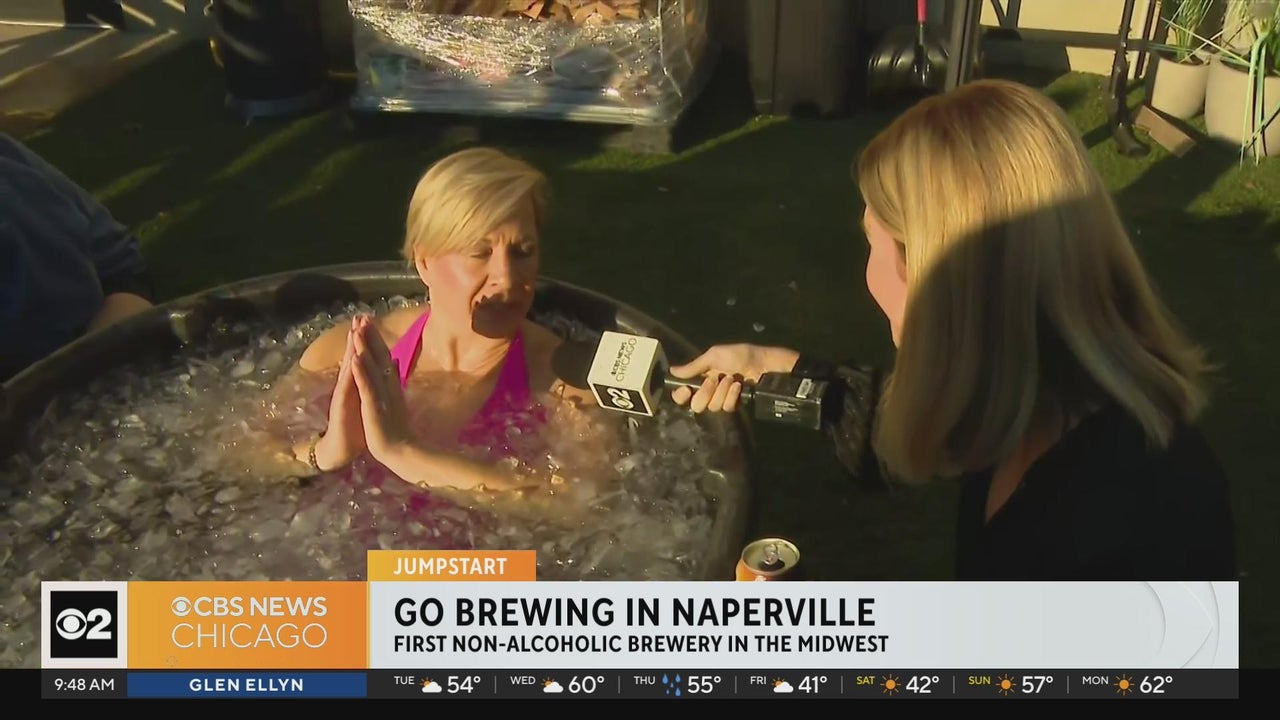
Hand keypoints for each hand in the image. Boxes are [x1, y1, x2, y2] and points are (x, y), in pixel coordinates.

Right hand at [310, 322, 365, 470]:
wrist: (342, 449)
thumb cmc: (356, 426)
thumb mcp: (368, 401)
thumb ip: (372, 385)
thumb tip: (384, 368)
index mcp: (360, 384)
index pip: (364, 358)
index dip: (368, 340)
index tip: (372, 320)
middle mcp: (350, 386)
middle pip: (355, 357)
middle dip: (358, 337)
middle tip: (361, 316)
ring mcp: (344, 395)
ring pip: (349, 368)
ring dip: (352, 349)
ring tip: (354, 330)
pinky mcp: (342, 406)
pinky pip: (347, 388)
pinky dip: (350, 373)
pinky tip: (352, 361)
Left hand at [349, 314, 414, 463]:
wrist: (403, 452)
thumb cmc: (398, 431)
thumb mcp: (396, 401)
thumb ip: (394, 380)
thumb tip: (396, 362)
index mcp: (392, 386)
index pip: (384, 358)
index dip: (377, 340)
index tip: (370, 323)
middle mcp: (389, 386)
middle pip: (380, 356)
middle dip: (371, 336)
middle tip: (364, 316)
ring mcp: (383, 395)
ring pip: (373, 367)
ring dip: (366, 348)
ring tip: (358, 329)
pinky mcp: (375, 406)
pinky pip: (367, 386)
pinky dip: (361, 372)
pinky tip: (355, 358)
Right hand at [668, 343, 799, 412]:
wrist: (762, 363)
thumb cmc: (738, 355)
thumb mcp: (714, 356)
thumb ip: (693, 366)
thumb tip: (672, 371)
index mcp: (700, 378)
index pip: (682, 395)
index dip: (681, 396)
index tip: (686, 389)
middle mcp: (707, 392)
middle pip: (696, 405)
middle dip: (706, 392)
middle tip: (716, 379)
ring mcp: (721, 399)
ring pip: (712, 406)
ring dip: (722, 391)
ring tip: (732, 378)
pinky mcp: (734, 405)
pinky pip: (727, 407)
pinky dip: (733, 395)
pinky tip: (739, 385)